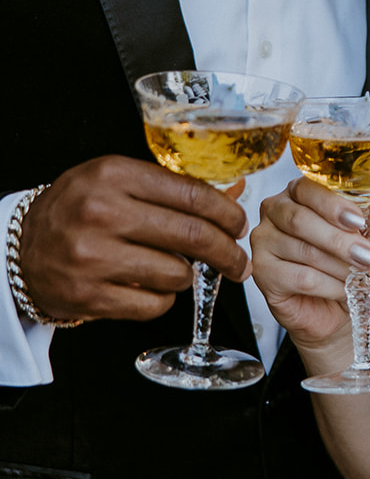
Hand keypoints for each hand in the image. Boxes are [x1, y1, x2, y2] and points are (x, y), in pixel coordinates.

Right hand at [17, 156, 250, 325]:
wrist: (21, 247)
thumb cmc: (77, 209)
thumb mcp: (117, 180)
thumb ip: (171, 188)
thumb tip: (233, 196)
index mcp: (113, 174)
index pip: (192, 195)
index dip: (227, 213)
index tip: (239, 225)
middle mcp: (102, 213)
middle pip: (192, 235)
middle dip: (227, 252)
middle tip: (238, 260)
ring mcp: (93, 257)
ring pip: (177, 274)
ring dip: (188, 275)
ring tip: (176, 269)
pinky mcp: (89, 296)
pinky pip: (154, 304)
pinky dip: (163, 299)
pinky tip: (153, 287)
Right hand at [250, 177, 369, 350]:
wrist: (330, 307)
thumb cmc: (342, 260)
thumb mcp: (363, 231)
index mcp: (295, 192)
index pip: (308, 189)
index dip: (334, 205)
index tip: (360, 221)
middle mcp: (273, 211)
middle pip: (302, 221)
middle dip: (341, 241)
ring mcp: (263, 242)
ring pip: (305, 252)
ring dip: (342, 267)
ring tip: (368, 279)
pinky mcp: (262, 273)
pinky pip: (300, 278)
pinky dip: (331, 286)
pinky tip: (349, 292)